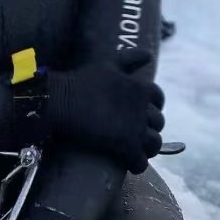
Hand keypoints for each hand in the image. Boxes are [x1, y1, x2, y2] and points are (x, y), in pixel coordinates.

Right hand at [48, 47, 164, 173]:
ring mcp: (136, 127)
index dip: (152, 107)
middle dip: (149, 128)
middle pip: (158, 122)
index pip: (158, 98)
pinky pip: (140, 161)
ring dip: (147, 148)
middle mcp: (143, 107)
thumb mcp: (108, 64)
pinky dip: (137, 164)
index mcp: (140, 87)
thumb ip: (130, 58)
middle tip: (135, 133)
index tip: (142, 112)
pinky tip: (129, 164)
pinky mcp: (126, 146)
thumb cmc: (81, 82)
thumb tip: (149, 55)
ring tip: (135, 151)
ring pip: (154, 143)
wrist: (61, 102)